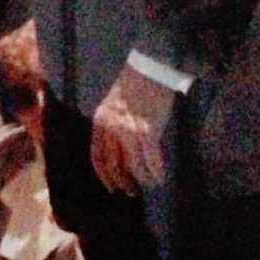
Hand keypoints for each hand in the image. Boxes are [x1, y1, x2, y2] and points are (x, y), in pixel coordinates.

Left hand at [90, 64, 174, 194]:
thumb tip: (120, 149)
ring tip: (150, 183)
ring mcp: (130, 131)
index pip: (98, 156)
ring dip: (143, 180)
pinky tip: (160, 176)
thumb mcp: (114, 104)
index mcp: (101, 121)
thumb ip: (112, 125)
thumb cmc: (134, 84)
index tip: (112, 188)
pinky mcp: (148, 130)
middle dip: (124, 182)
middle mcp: (112, 129)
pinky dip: (156, 171)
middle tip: (132, 192)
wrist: (149, 67)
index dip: (105, 176)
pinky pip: (151, 159)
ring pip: (134, 167)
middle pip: (114, 166)